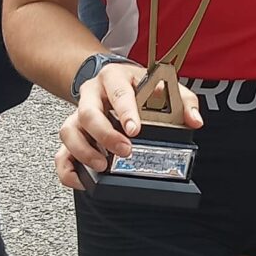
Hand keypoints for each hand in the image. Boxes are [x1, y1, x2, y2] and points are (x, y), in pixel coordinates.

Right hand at [55, 64, 202, 189]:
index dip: (126, 112)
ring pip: (69, 131)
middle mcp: (93, 93)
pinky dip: (68, 168)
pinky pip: (60, 152)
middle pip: (88, 113)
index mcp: (116, 77)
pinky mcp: (71, 131)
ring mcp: (78, 112)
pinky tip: (82, 179)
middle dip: (105, 135)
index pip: (120, 93)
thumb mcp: (164, 85)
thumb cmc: (140, 84)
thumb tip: (195, 121)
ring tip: (103, 165)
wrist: (113, 77)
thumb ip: (184, 101)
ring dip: (84, 151)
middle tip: (124, 150)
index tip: (135, 130)